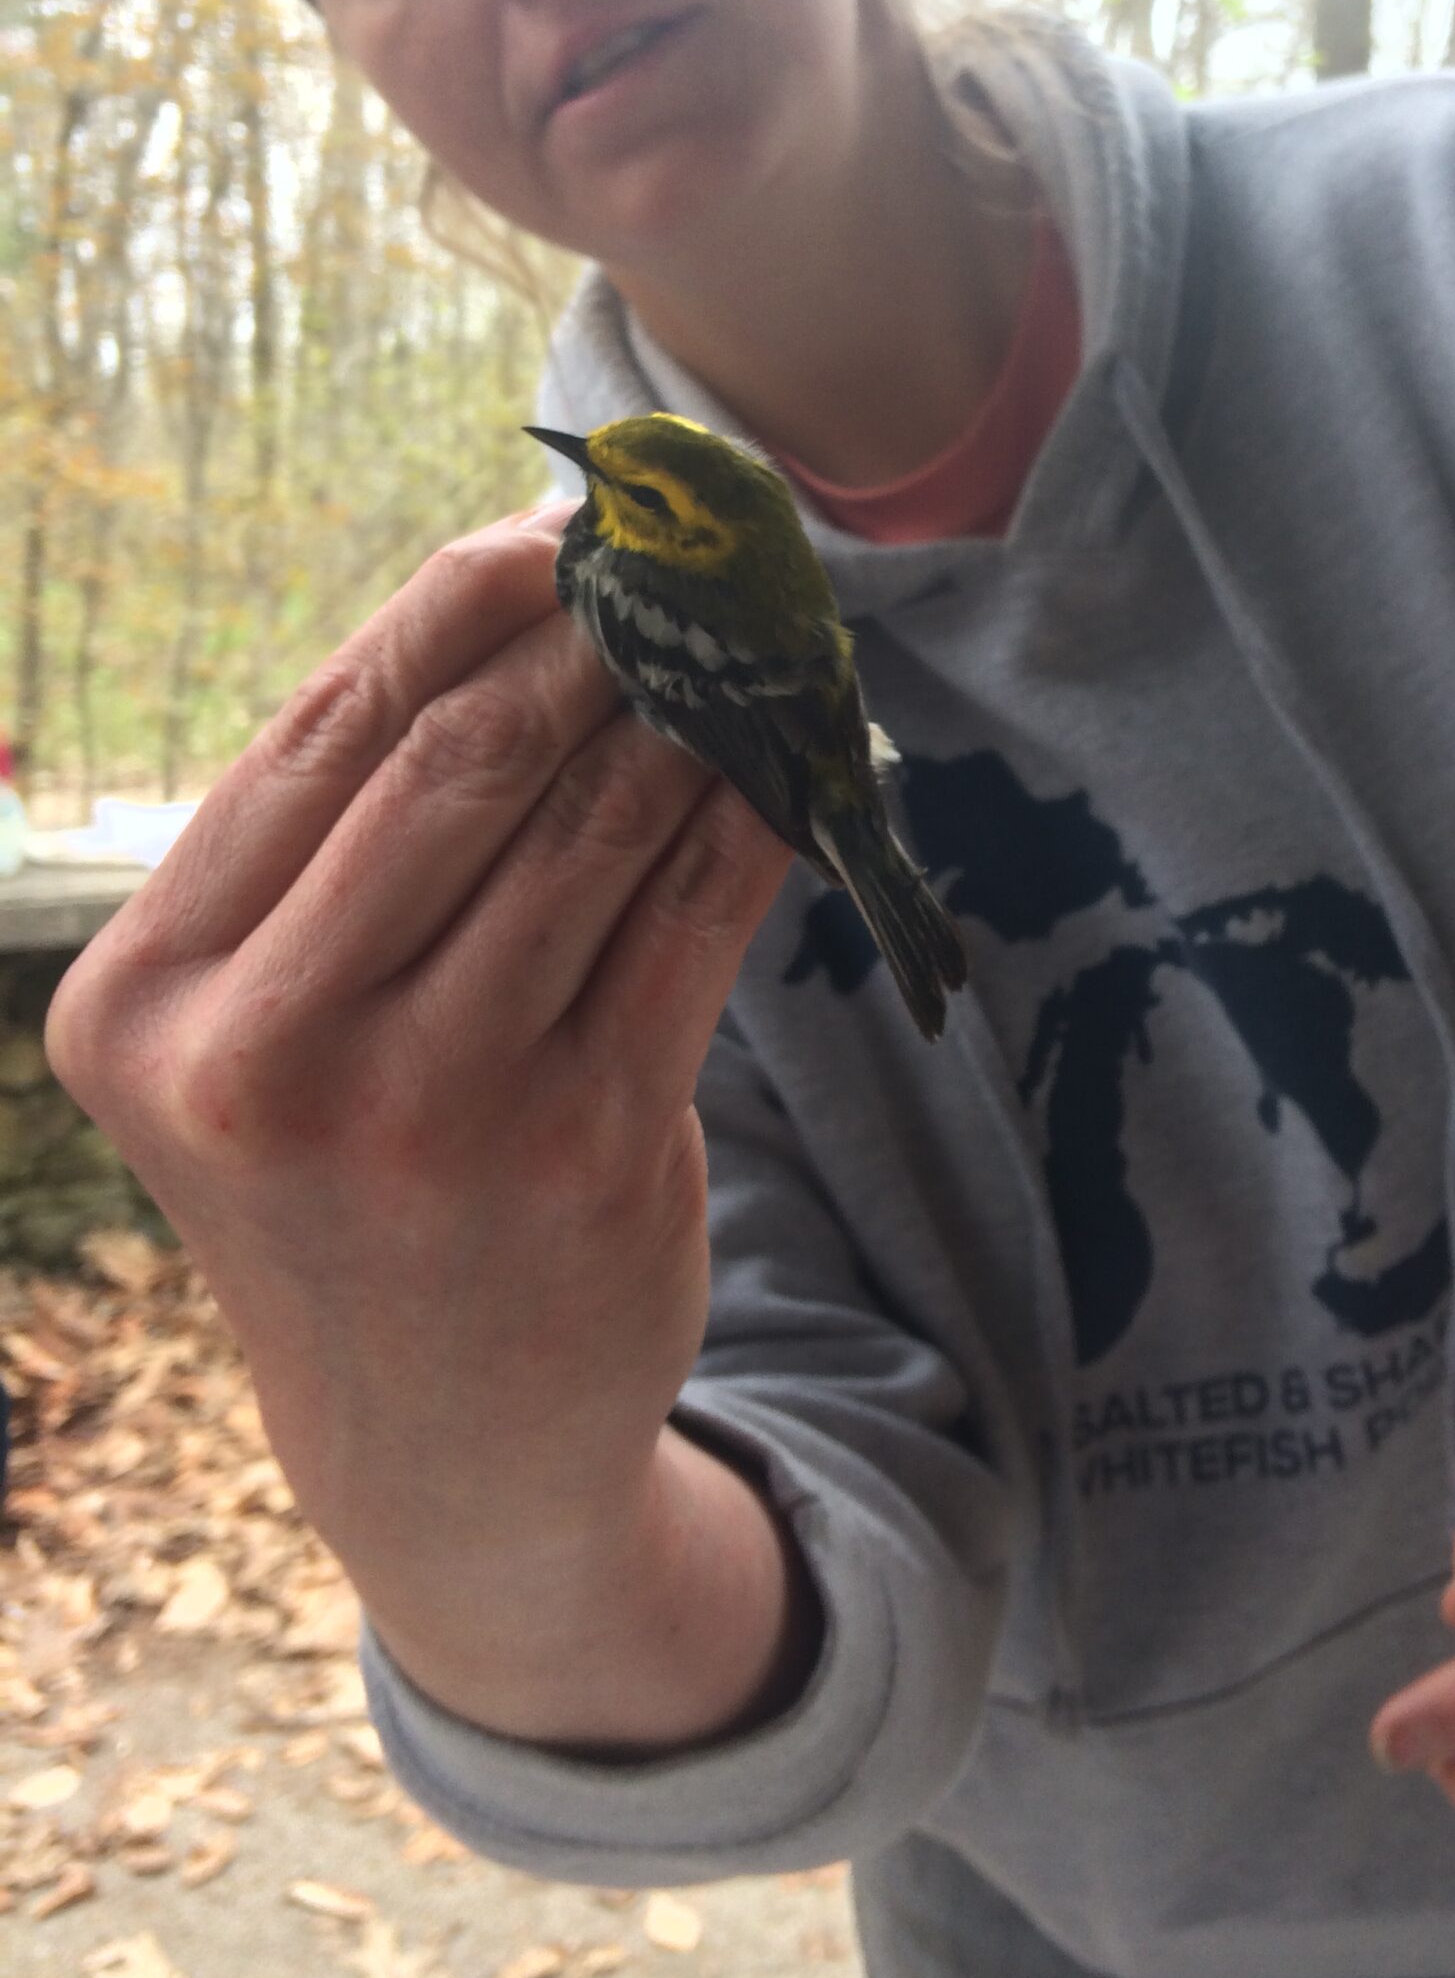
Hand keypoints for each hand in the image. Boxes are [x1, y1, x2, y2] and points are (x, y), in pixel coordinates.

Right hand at [47, 505, 794, 1737]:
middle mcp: (268, 1057)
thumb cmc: (346, 1188)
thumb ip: (332, 852)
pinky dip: (748, 813)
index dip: (453, 605)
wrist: (441, 1449)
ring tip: (735, 638)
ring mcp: (433, 1112)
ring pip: (593, 824)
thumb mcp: (260, 1038)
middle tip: (670, 561)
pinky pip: (694, 916)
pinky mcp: (586, 1147)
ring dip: (683, 707)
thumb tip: (505, 602)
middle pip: (459, 763)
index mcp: (147, 1002)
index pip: (319, 737)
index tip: (555, 528)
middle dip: (585, 635)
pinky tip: (784, 756)